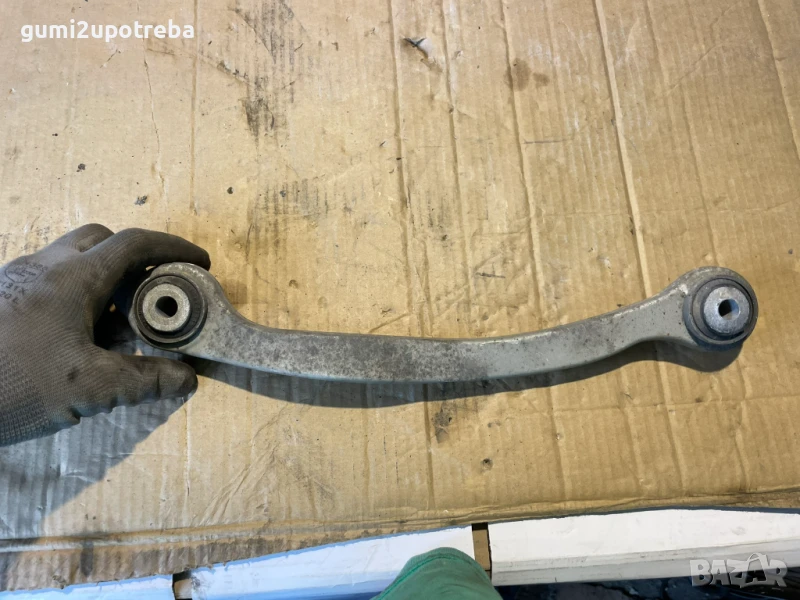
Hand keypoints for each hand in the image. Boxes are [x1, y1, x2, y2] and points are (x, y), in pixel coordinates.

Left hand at [0, 225, 210, 445]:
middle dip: (136, 258)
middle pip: (100, 239)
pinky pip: (48, 281)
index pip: (133, 243)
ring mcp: (15, 281)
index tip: (199, 262)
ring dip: (104, 279)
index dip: (174, 247)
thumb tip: (186, 378)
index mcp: (71, 279)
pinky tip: (77, 338)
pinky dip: (77, 296)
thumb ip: (144, 380)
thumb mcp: (88, 389)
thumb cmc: (11, 385)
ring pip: (71, 259)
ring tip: (118, 323)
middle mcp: (42, 268)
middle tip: (154, 293)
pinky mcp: (0, 301)